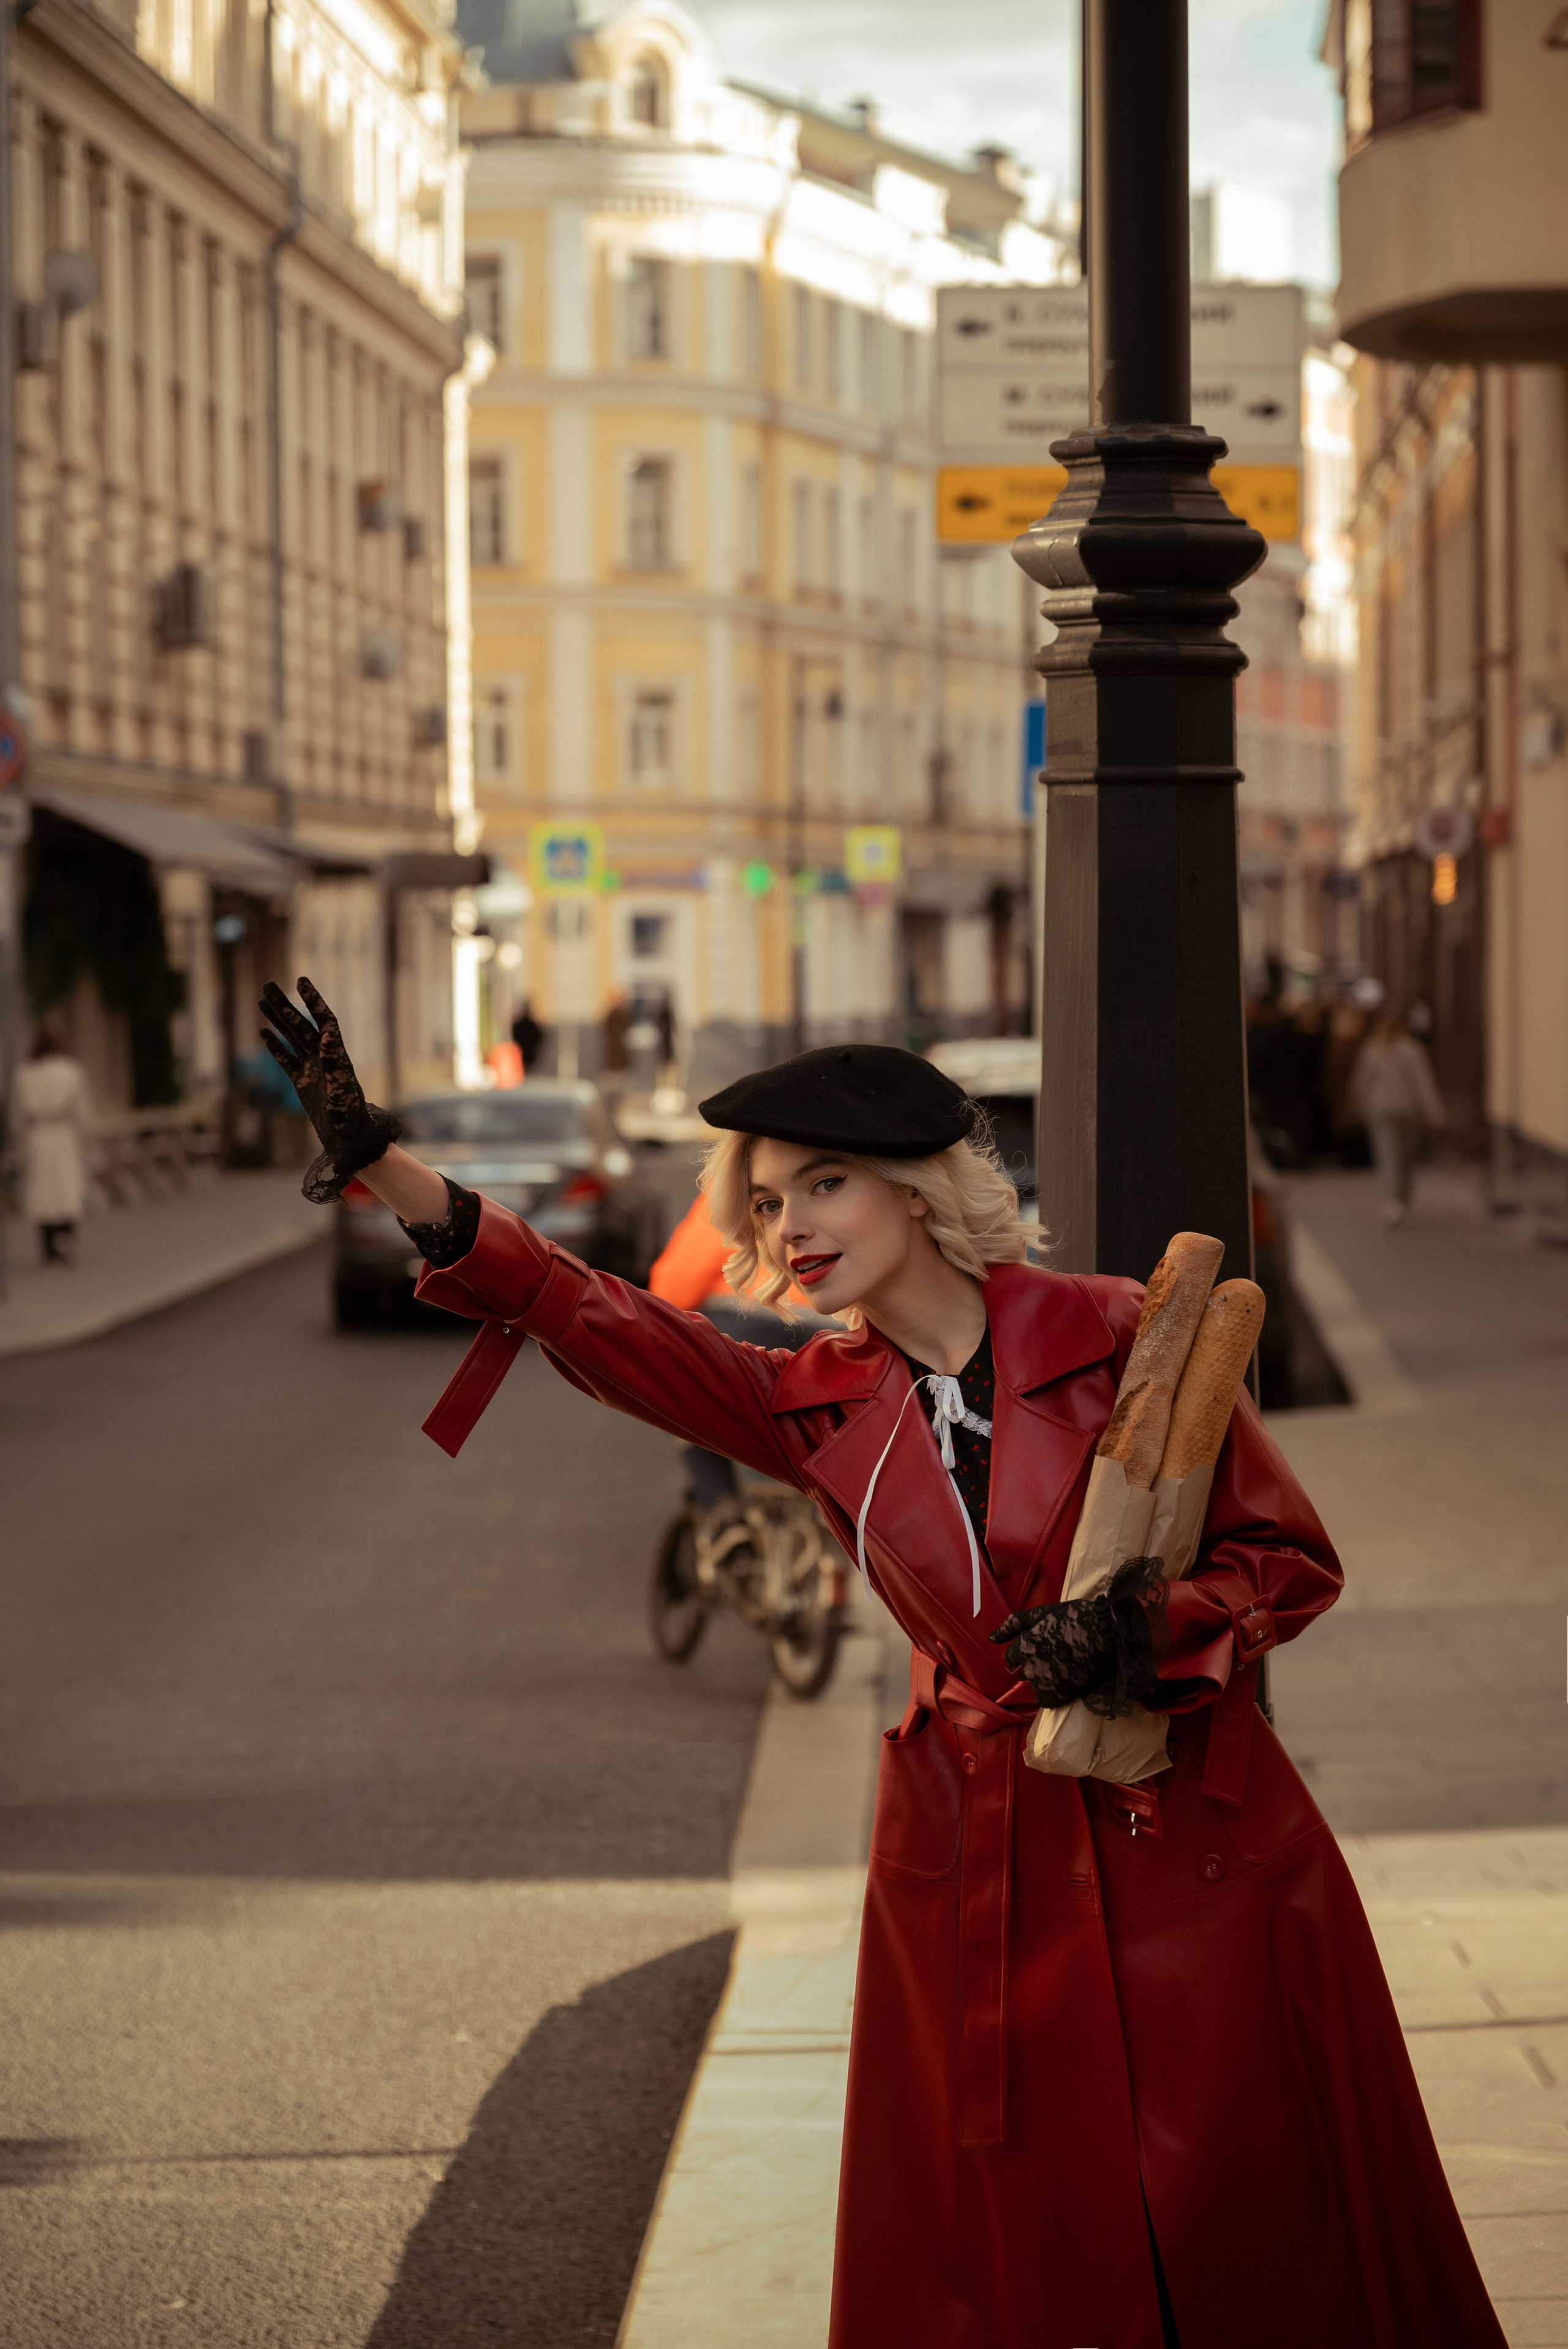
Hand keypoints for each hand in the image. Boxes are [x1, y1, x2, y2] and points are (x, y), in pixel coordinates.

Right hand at [259, 976, 400, 1204]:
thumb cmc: (351, 1118)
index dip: (313, 1000)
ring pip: (292, 1037)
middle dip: (285, 1004)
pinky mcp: (302, 1082)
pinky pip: (286, 1058)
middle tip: (268, 984)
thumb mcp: (343, 1090)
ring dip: (278, 1019)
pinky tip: (263, 1032)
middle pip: (302, 1024)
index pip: (324, 1020)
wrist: (350, 1140)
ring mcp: (312, 1068)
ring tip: (262, 999)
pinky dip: (275, 1045)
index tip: (301, 981)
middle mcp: (324, 1058)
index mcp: (336, 1056)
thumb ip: (335, 1063)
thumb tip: (326, 1034)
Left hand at [989, 1557, 1169, 1717]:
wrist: (1109, 1634)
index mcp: (1024, 1645)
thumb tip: (991, 1638)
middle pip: (1024, 1671)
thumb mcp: (1042, 1613)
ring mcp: (1043, 1683)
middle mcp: (1029, 1666)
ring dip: (1047, 1679)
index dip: (1028, 1651)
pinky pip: (1047, 1699)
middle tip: (1060, 1654)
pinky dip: (1055, 1692)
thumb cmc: (1077, 1617)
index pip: (1012, 1656)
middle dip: (1037, 1664)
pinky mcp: (1057, 1697)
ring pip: (1036, 1685)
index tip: (1046, 1647)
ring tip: (1068, 1665)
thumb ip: (1014, 1624)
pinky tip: (1070, 1678)